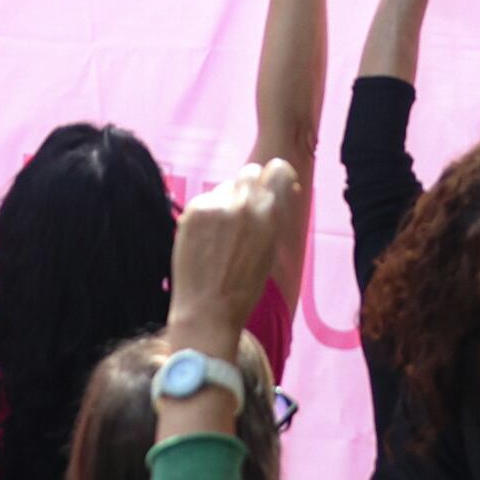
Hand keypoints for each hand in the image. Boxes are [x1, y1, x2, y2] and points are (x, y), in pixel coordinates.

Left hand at [165, 156, 301, 348]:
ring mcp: (216, 205)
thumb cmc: (245, 287)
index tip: (271, 188)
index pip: (279, 169)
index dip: (276, 177)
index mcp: (271, 213)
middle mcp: (245, 202)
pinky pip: (206, 200)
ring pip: (225, 187)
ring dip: (226, 202)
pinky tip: (205, 239)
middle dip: (249, 188)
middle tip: (242, 214)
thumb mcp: (272, 249)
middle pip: (250, 172)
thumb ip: (276, 215)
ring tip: (220, 236)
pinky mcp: (193, 210)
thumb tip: (286, 187)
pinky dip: (207, 214)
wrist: (207, 310)